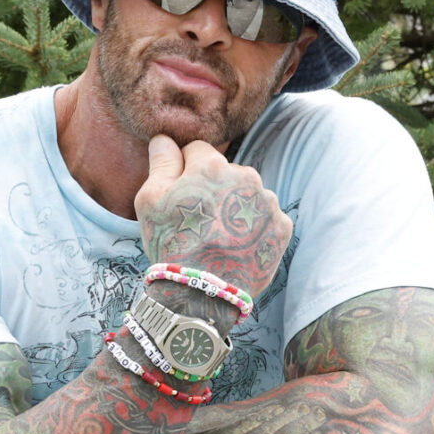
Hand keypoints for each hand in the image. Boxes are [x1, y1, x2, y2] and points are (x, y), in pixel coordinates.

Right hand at [132, 136, 292, 298]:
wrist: (204, 295)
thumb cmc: (171, 244)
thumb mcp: (150, 201)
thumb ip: (161, 162)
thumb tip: (164, 138)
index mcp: (213, 165)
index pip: (197, 150)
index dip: (183, 170)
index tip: (178, 194)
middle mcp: (247, 176)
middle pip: (225, 173)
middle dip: (212, 188)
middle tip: (197, 221)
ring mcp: (268, 203)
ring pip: (246, 195)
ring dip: (233, 207)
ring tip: (217, 237)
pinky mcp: (283, 228)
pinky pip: (264, 218)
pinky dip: (252, 228)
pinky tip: (235, 246)